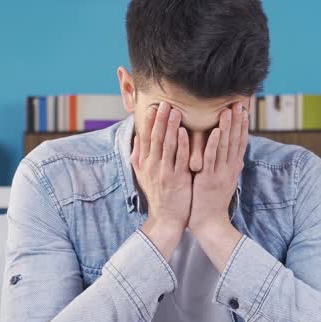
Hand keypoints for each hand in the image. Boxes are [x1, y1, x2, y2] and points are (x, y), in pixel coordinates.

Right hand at [131, 102, 190, 258]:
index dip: (149, 121)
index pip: (146, 137)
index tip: (152, 105)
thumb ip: (139, 155)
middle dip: (159, 119)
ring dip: (170, 127)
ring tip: (174, 110)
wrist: (167, 220)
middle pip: (155, 138)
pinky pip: (178, 159)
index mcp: (145, 163)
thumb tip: (137, 137)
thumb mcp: (143, 175)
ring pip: (166, 146)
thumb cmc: (159, 195)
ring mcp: (164, 173)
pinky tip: (183, 132)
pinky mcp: (176, 180)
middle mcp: (152, 166)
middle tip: (164, 102)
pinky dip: (180, 145)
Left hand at [189, 102, 248, 269]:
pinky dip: (214, 144)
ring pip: (225, 146)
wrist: (210, 223)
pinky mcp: (209, 179)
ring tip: (228, 110)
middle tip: (239, 102)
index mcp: (232, 168)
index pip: (240, 142)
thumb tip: (235, 156)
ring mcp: (220, 174)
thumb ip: (228, 167)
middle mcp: (229, 169)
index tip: (244, 109)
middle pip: (235, 141)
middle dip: (238, 121)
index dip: (243, 125)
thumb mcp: (224, 181)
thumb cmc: (213, 202)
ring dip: (227, 127)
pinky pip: (212, 159)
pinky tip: (217, 131)